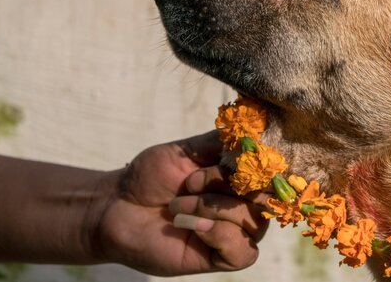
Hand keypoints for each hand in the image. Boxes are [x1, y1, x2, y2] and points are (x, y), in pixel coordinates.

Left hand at [89, 131, 268, 275]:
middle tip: (191, 182)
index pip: (273, 172)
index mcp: (241, 178)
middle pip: (268, 196)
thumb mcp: (188, 149)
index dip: (263, 164)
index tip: (241, 154)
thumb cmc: (152, 176)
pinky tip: (191, 226)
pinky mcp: (223, 258)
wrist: (117, 206)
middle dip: (230, 185)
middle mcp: (245, 205)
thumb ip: (223, 142)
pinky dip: (218, 234)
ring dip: (214, 208)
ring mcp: (236, 232)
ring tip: (178, 205)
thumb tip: (257, 130)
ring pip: (255, 221)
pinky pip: (243, 250)